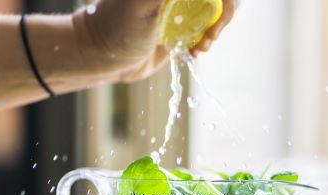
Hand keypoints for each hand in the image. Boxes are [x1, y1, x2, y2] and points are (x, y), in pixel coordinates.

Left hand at [72, 0, 239, 82]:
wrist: (103, 57)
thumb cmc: (117, 27)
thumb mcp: (143, 2)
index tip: (219, 12)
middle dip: (223, 13)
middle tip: (211, 34)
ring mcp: (182, 5)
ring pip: (218, 9)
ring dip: (216, 29)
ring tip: (201, 45)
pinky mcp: (182, 26)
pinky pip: (208, 28)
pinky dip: (207, 40)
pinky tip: (194, 51)